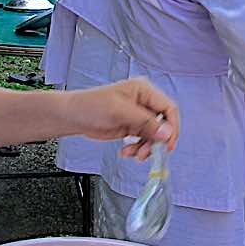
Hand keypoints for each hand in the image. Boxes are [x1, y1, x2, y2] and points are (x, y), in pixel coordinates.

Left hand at [62, 78, 178, 160]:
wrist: (73, 116)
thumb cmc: (91, 106)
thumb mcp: (120, 112)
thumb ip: (145, 123)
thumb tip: (167, 133)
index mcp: (144, 90)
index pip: (168, 109)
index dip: (171, 127)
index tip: (168, 144)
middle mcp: (144, 102)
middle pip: (163, 124)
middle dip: (156, 141)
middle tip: (148, 153)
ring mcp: (139, 115)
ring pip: (155, 135)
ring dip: (146, 147)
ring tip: (134, 154)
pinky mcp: (132, 127)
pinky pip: (144, 140)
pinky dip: (138, 149)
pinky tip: (127, 152)